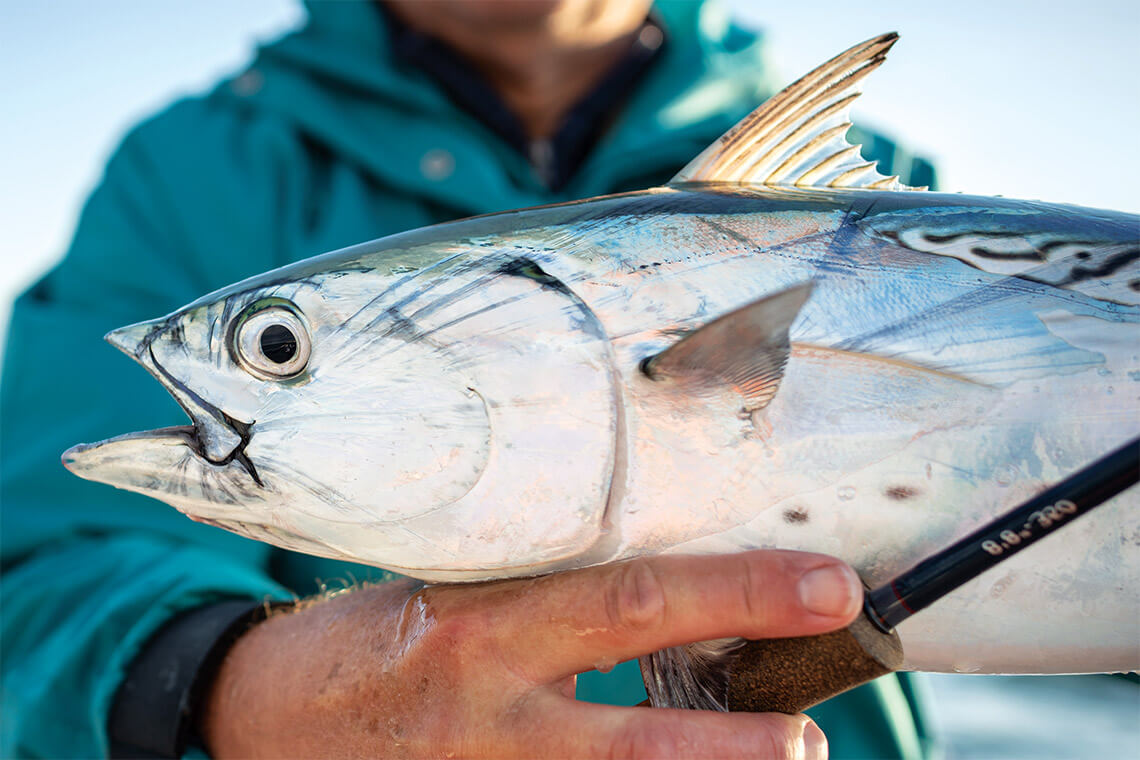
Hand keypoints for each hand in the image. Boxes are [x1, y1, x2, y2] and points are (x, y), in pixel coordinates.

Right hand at [199, 550, 861, 758]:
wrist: (261, 712)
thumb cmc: (378, 635)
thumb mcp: (458, 588)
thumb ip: (551, 592)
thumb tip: (672, 594)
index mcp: (488, 621)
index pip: (632, 599)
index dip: (738, 593)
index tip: (828, 586)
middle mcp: (488, 711)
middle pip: (635, 741)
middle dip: (742, 748)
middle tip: (813, 740)